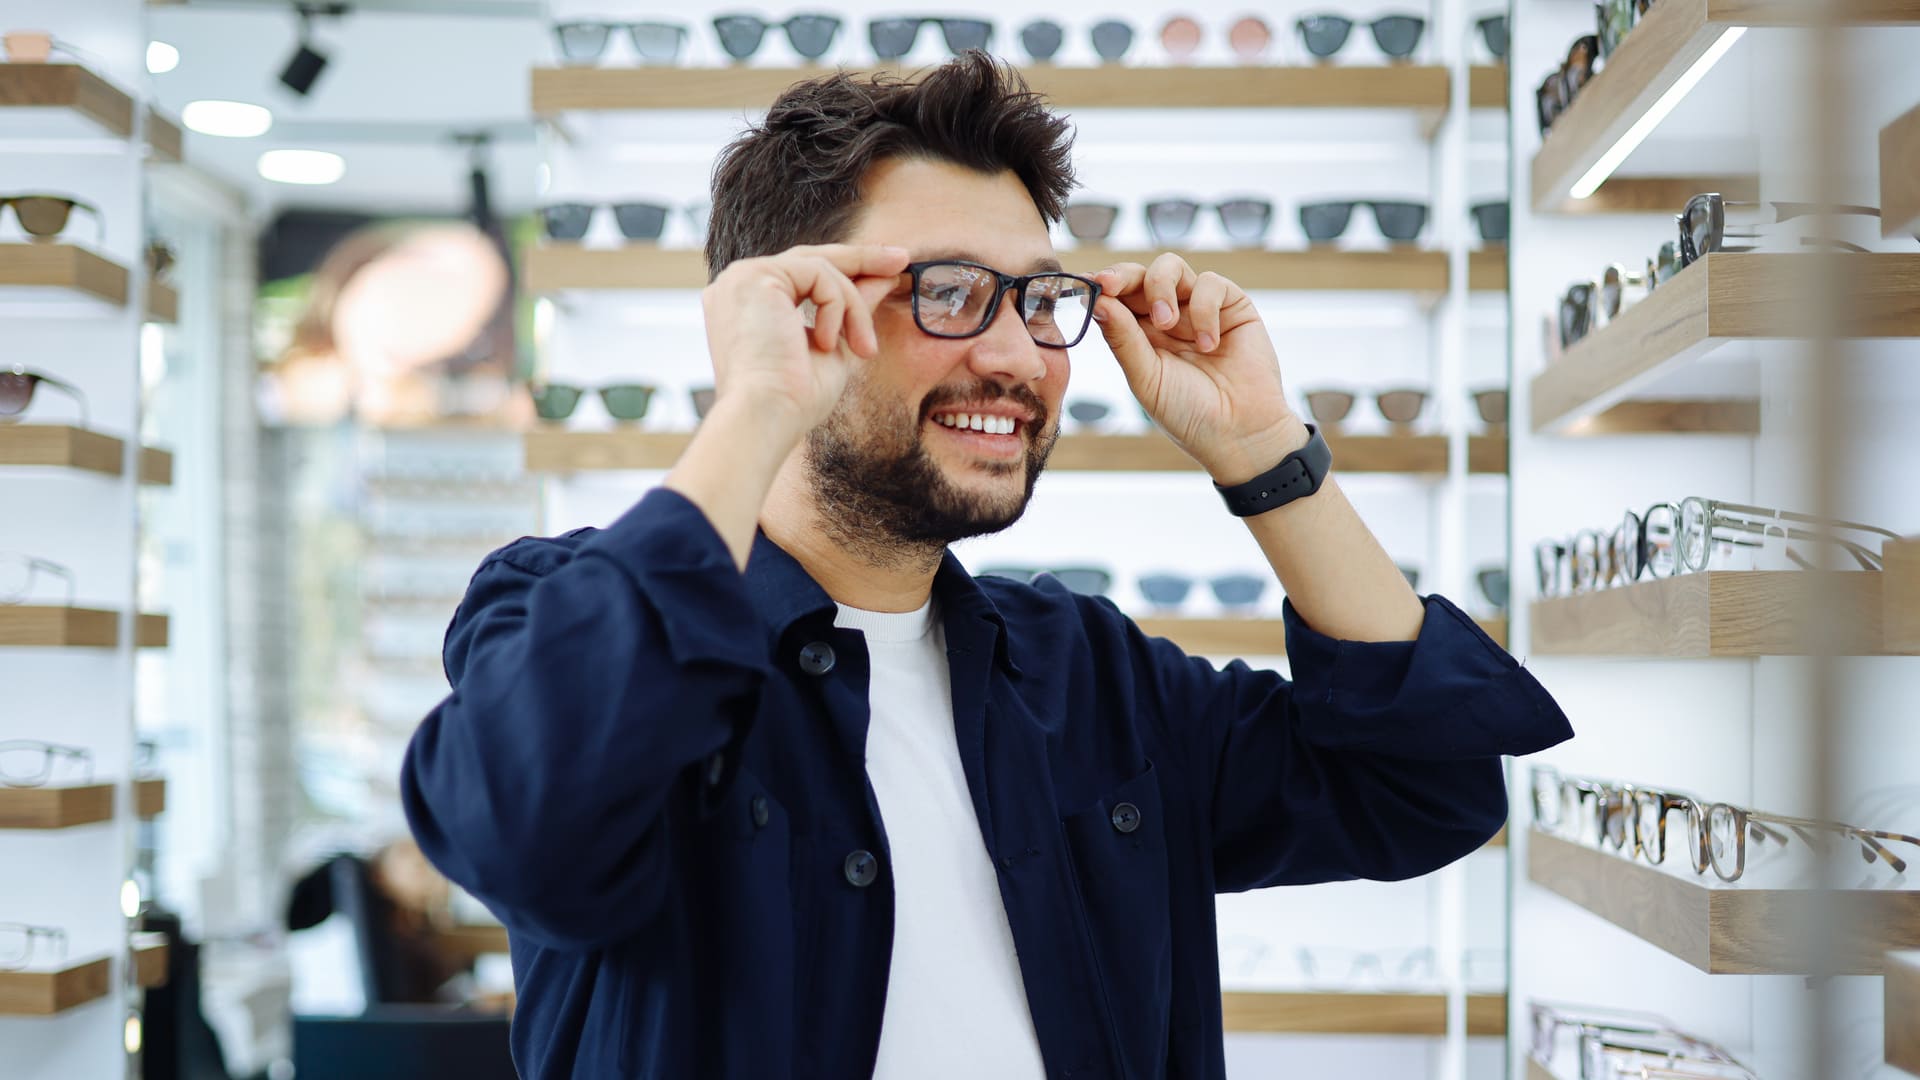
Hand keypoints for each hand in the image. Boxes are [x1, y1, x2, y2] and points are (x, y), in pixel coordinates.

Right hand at [700, 243, 910, 434]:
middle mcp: (740, 284)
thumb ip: (851, 309)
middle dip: (862, 259)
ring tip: (862, 347)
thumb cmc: (794, 399)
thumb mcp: (834, 346)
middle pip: (812, 258)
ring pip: (822, 270)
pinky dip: (836, 307)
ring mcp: (744, 277)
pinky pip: (819, 275)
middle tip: (902, 260)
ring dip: (853, 308)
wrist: (767, 416)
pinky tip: (828, 343)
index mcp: (751, 304)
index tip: (891, 269)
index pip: (805, 274)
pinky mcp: (755, 276)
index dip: (849, 269)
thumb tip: (884, 278)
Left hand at [1091, 254, 1309, 484]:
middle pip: (1139, 275)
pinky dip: (1204, 310)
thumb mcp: (1147, 379)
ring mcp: (1198, 309)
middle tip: (1111, 285)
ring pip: (1171, 267)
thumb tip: (1098, 302)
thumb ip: (1123, 339)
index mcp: (1140, 335)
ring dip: (1161, 289)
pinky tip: (1209, 344)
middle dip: (1123, 276)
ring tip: (1168, 324)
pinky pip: (1210, 284)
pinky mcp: (1232, 306)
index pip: (1116, 298)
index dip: (1101, 286)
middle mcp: (1167, 317)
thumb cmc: (1189, 413)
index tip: (1087, 282)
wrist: (1240, 433)